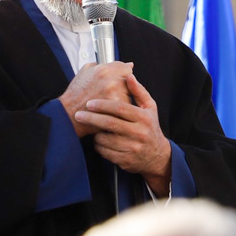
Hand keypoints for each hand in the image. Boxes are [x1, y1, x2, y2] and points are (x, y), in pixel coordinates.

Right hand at [59, 62, 132, 137]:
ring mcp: (115, 95)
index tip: (120, 80)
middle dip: (124, 87)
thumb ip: (104, 65)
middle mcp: (111, 80)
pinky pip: (127, 107)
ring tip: (108, 103)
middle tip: (110, 94)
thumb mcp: (85, 72)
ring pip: (130, 95)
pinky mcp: (117, 108)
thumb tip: (126, 64)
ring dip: (124, 99)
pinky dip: (122, 111)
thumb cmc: (75, 95)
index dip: (124, 75)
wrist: (67, 115)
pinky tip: (110, 111)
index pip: (126, 68)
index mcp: (104, 70)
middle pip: (130, 82)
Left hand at [73, 73, 170, 194]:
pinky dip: (98, 145)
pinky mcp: (126, 160)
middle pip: (110, 124)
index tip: (90, 103)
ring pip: (105, 139)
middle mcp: (139, 133)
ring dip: (94, 133)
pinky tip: (99, 140)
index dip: (103, 105)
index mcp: (144, 118)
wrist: (156, 155)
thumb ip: (138, 91)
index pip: (121, 109)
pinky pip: (105, 152)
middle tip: (79, 114)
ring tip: (92, 128)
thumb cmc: (150, 127)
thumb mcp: (150, 108)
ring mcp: (132, 148)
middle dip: (92, 118)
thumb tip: (129, 75)